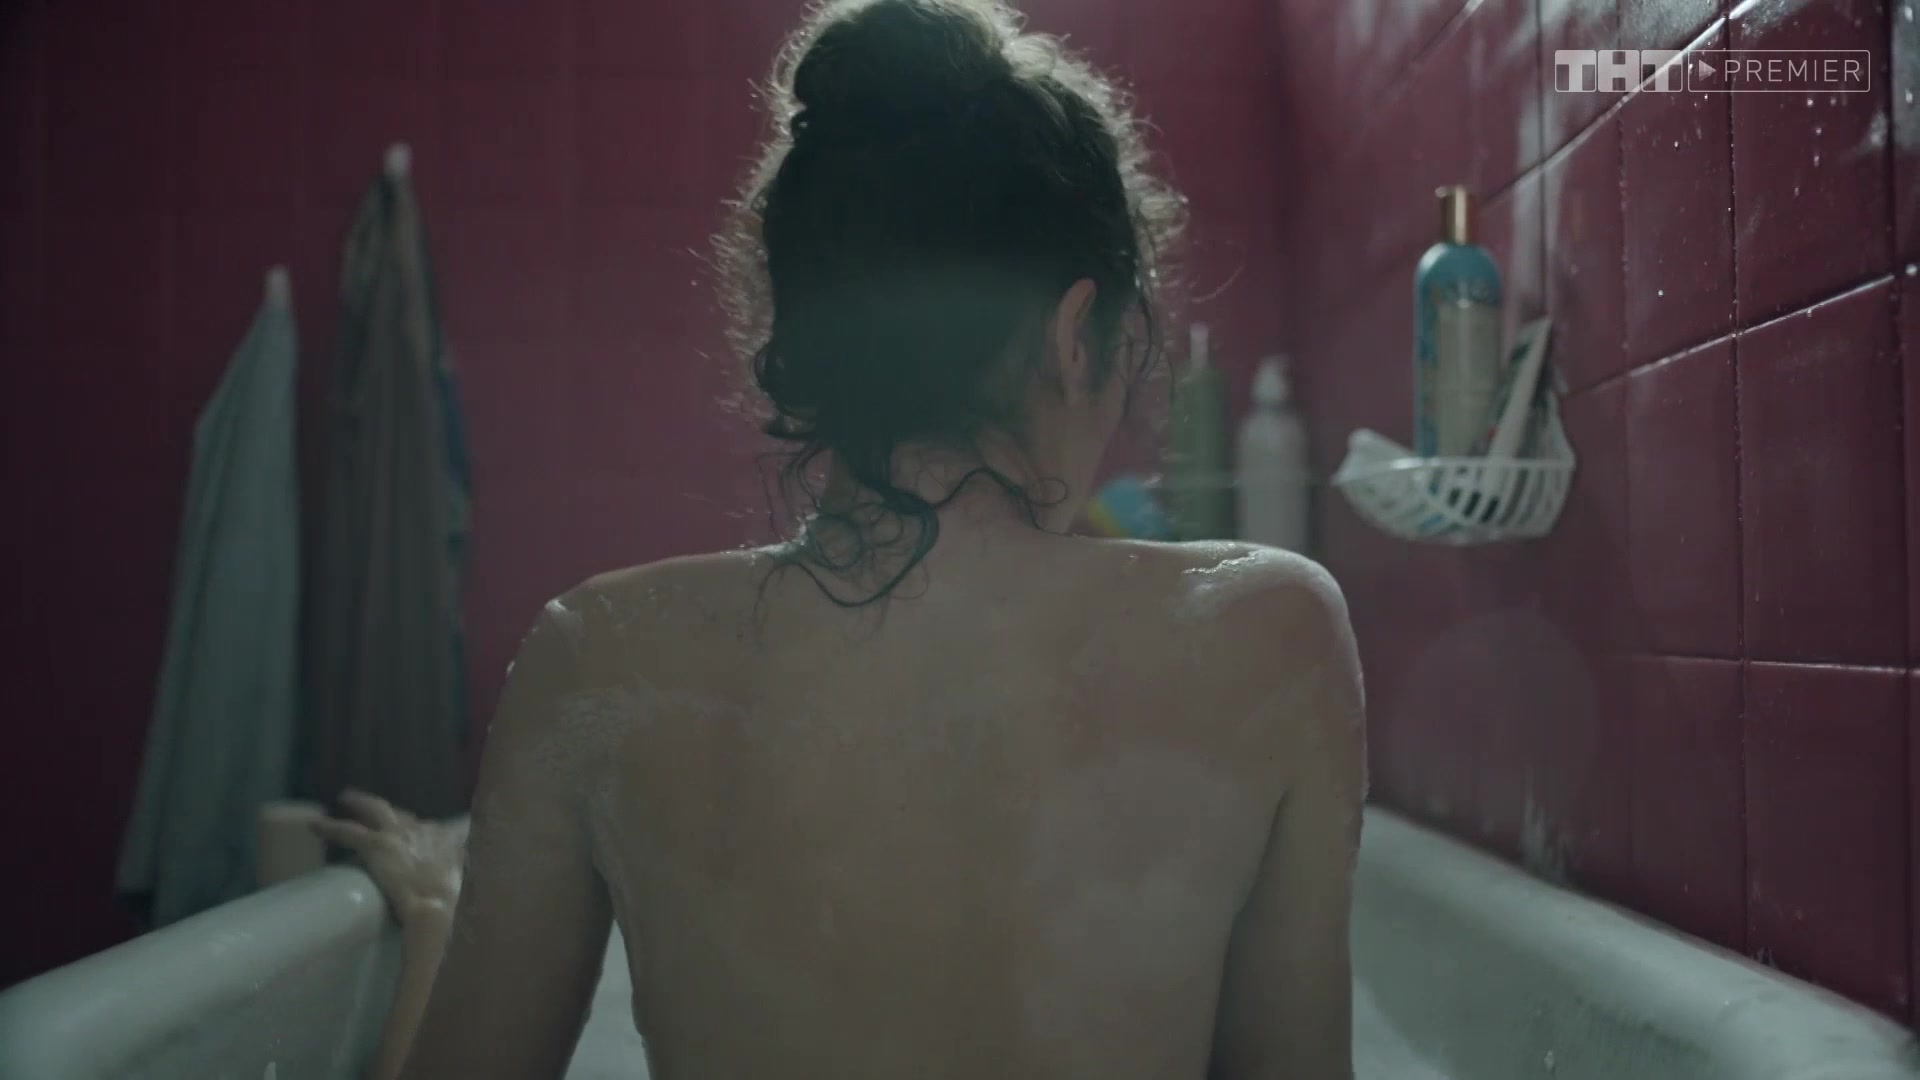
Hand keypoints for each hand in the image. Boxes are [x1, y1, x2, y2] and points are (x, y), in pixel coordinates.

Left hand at [311, 789, 464, 925]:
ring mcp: (398, 834)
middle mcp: (422, 829)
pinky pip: (347, 831)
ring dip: (360, 803)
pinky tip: (314, 825)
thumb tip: (461, 880)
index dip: (421, 833)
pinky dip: (330, 827)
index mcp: (445, 838)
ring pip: (375, 810)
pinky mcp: (376, 844)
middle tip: (376, 810)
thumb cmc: (455, 900)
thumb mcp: (465, 880)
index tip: (416, 838)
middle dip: (390, 811)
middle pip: (404, 814)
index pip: (431, 830)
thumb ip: (460, 874)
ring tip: (346, 798)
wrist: (437, 904)